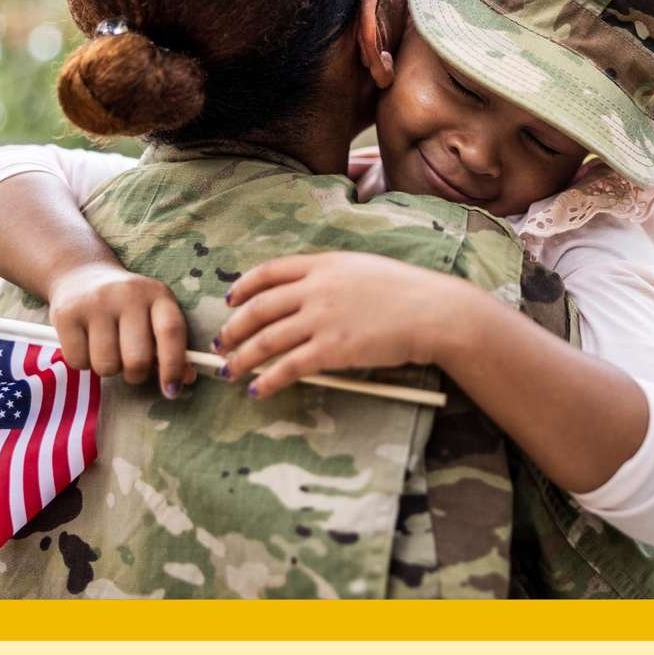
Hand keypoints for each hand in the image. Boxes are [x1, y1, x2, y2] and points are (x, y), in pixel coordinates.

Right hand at [46, 262, 191, 397]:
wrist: (82, 275)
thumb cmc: (127, 307)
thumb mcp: (153, 315)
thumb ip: (171, 346)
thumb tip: (184, 379)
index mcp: (157, 294)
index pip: (171, 332)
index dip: (174, 365)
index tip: (172, 390)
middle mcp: (128, 294)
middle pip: (137, 359)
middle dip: (136, 375)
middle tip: (132, 367)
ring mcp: (95, 303)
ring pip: (106, 365)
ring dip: (108, 369)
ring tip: (108, 351)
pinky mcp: (66, 314)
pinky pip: (78, 361)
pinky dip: (84, 363)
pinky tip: (86, 344)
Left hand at [217, 252, 470, 398]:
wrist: (433, 312)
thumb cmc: (406, 292)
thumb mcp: (363, 269)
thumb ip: (332, 277)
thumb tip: (307, 294)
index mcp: (323, 264)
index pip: (269, 271)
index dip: (243, 287)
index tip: (229, 300)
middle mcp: (316, 289)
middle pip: (259, 308)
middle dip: (234, 328)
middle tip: (220, 343)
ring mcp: (322, 319)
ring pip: (266, 340)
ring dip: (241, 357)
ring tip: (228, 371)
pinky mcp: (331, 349)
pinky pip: (288, 367)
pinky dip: (267, 380)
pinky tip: (257, 389)